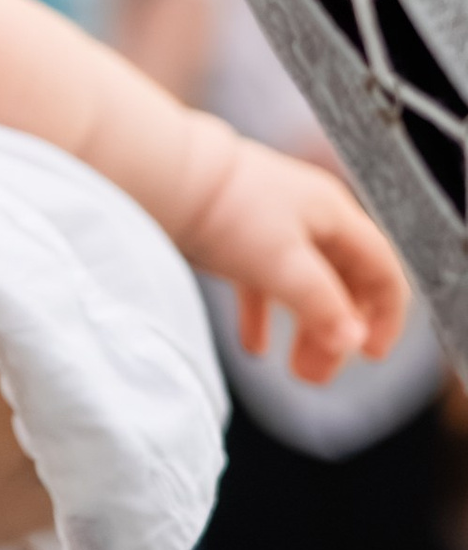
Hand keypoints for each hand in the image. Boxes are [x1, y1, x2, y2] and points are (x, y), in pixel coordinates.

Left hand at [186, 136, 411, 383]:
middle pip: (344, 281)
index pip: (383, 268)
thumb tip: (354, 341)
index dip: (387, 315)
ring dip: (305, 328)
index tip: (372, 356)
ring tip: (297, 370)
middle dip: (337, 331)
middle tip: (318, 374)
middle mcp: (309, 214)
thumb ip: (323, 305)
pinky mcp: (234, 232)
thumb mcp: (286, 266)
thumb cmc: (228, 210)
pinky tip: (254, 348)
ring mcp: (271, 221)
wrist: (163, 175)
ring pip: (304, 283)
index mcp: (334, 214)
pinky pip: (262, 281)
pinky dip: (263, 315)